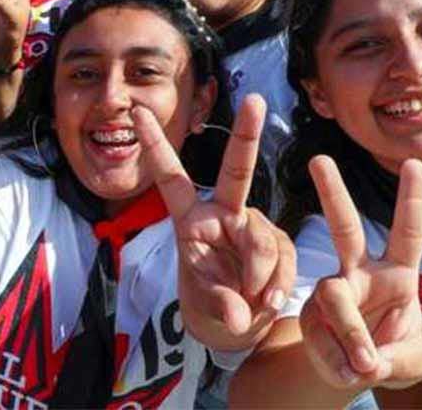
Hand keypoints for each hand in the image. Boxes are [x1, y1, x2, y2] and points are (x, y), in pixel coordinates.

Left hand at [137, 94, 295, 350]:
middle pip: (236, 171)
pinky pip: (284, 257)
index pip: (170, 178)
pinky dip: (278, 284)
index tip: (137, 113)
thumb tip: (238, 315)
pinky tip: (268, 301)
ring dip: (258, 277)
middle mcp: (222, 213)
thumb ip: (222, 305)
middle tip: (256, 100)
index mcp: (190, 219)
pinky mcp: (279, 241)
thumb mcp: (208, 304)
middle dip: (246, 135)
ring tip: (251, 300)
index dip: (155, 145)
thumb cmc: (211, 300)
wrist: (237, 322)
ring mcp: (252, 224)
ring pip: (263, 241)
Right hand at [300, 156, 421, 390]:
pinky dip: (336, 358)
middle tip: (318, 160)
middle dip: (333, 193)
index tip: (414, 164)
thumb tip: (366, 358)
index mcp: (397, 275)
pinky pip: (322, 335)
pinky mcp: (311, 317)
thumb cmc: (393, 355)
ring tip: (364, 364)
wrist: (355, 372)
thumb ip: (401, 357)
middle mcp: (360, 274)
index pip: (408, 233)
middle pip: (346, 228)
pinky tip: (348, 371)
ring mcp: (332, 293)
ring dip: (350, 331)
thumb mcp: (415, 360)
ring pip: (334, 296)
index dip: (412, 200)